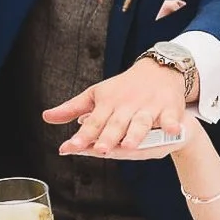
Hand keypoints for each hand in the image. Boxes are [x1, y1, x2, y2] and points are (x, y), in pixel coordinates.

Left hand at [45, 59, 187, 154]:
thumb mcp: (97, 94)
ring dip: (136, 132)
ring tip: (129, 145)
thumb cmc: (124, 87)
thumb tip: (46, 117)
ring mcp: (148, 106)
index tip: (70, 147)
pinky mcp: (168, 107)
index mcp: (108, 103)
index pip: (93, 122)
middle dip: (108, 136)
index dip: (83, 135)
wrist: (159, 70)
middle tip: (100, 149)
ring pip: (141, 121)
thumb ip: (73, 108)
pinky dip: (172, 123)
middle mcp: (127, 105)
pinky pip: (170, 117)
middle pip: (116, 123)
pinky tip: (173, 130)